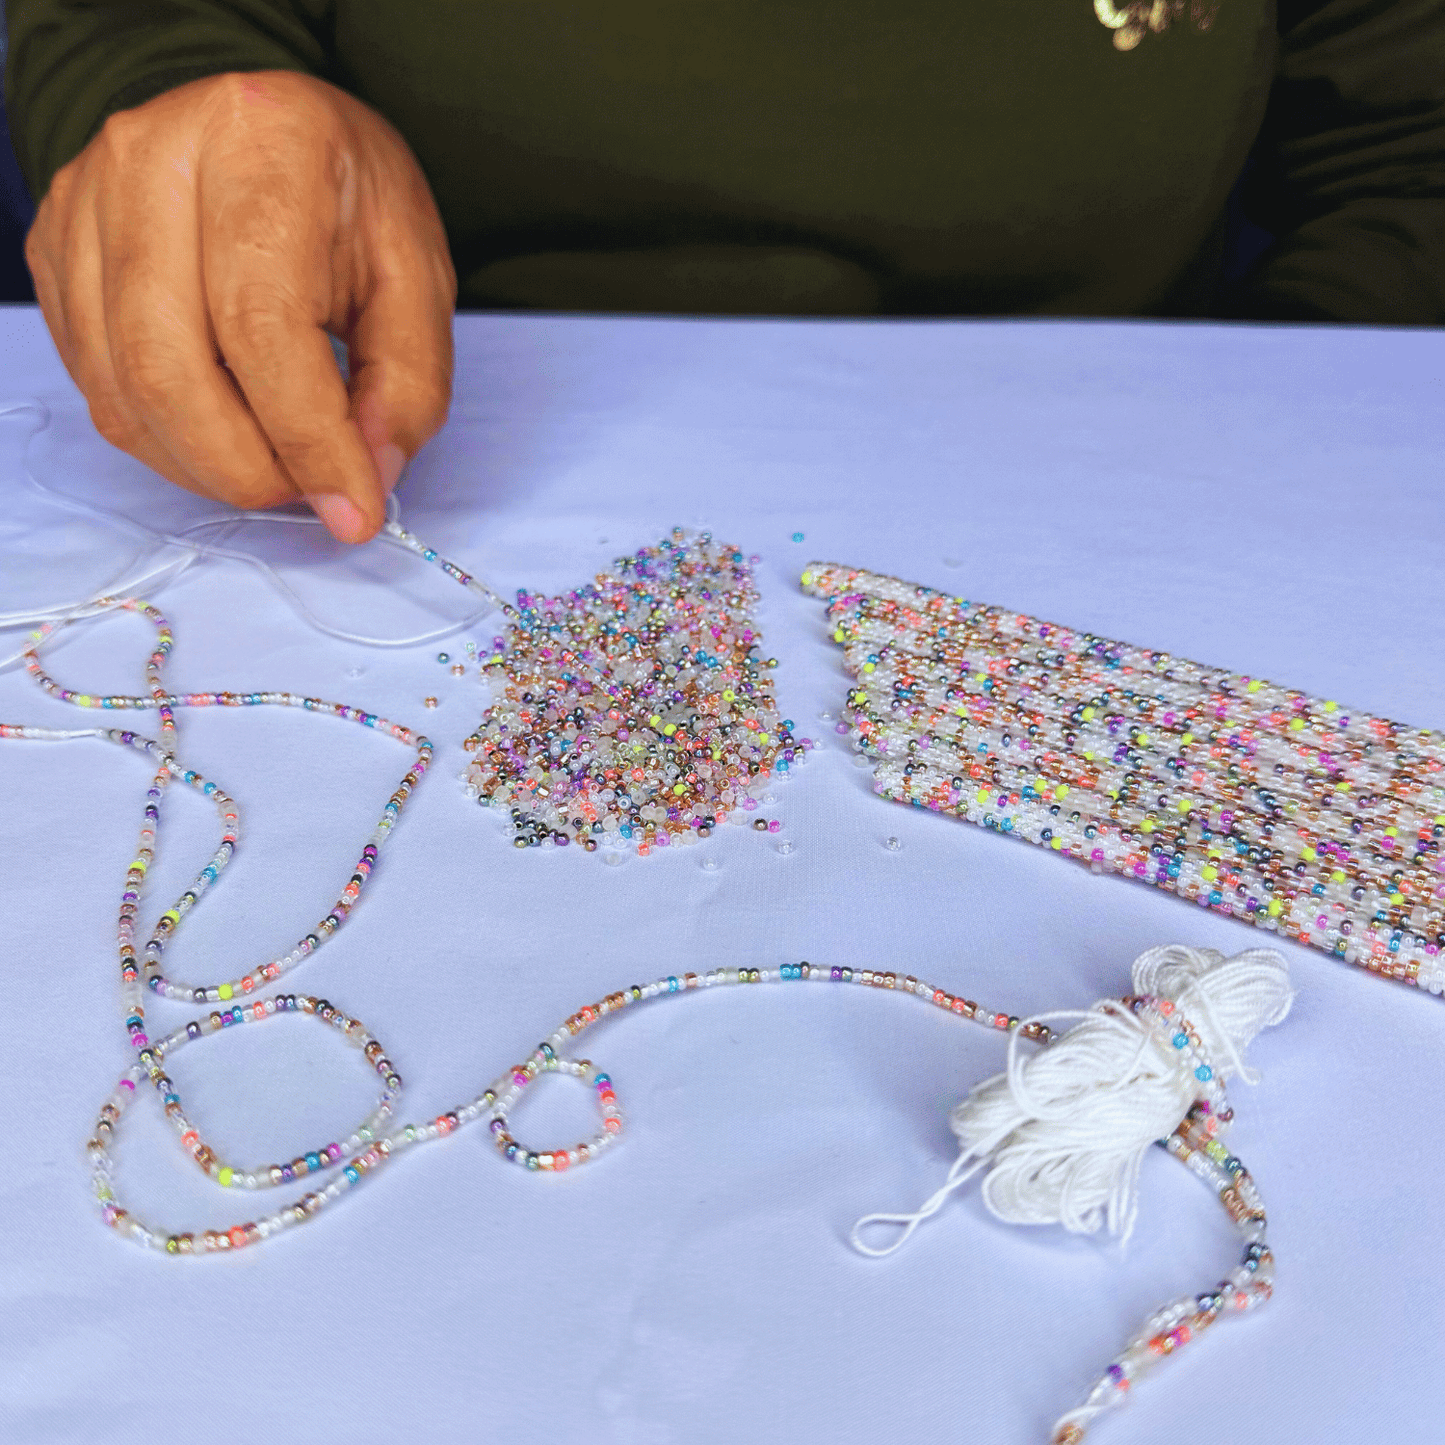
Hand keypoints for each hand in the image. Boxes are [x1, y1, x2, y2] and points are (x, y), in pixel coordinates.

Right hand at [26, 71, 455, 542]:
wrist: (262, 129)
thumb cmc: (346, 197)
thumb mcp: (416, 274)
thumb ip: (408, 381)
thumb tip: (367, 479)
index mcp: (260, 141)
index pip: (262, 326)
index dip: (309, 440)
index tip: (356, 507)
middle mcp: (149, 159)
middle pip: (171, 369)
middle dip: (250, 469)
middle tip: (312, 493)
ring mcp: (84, 205)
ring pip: (124, 392)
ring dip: (209, 467)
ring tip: (278, 468)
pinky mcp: (55, 252)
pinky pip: (99, 388)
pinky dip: (168, 443)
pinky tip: (225, 435)